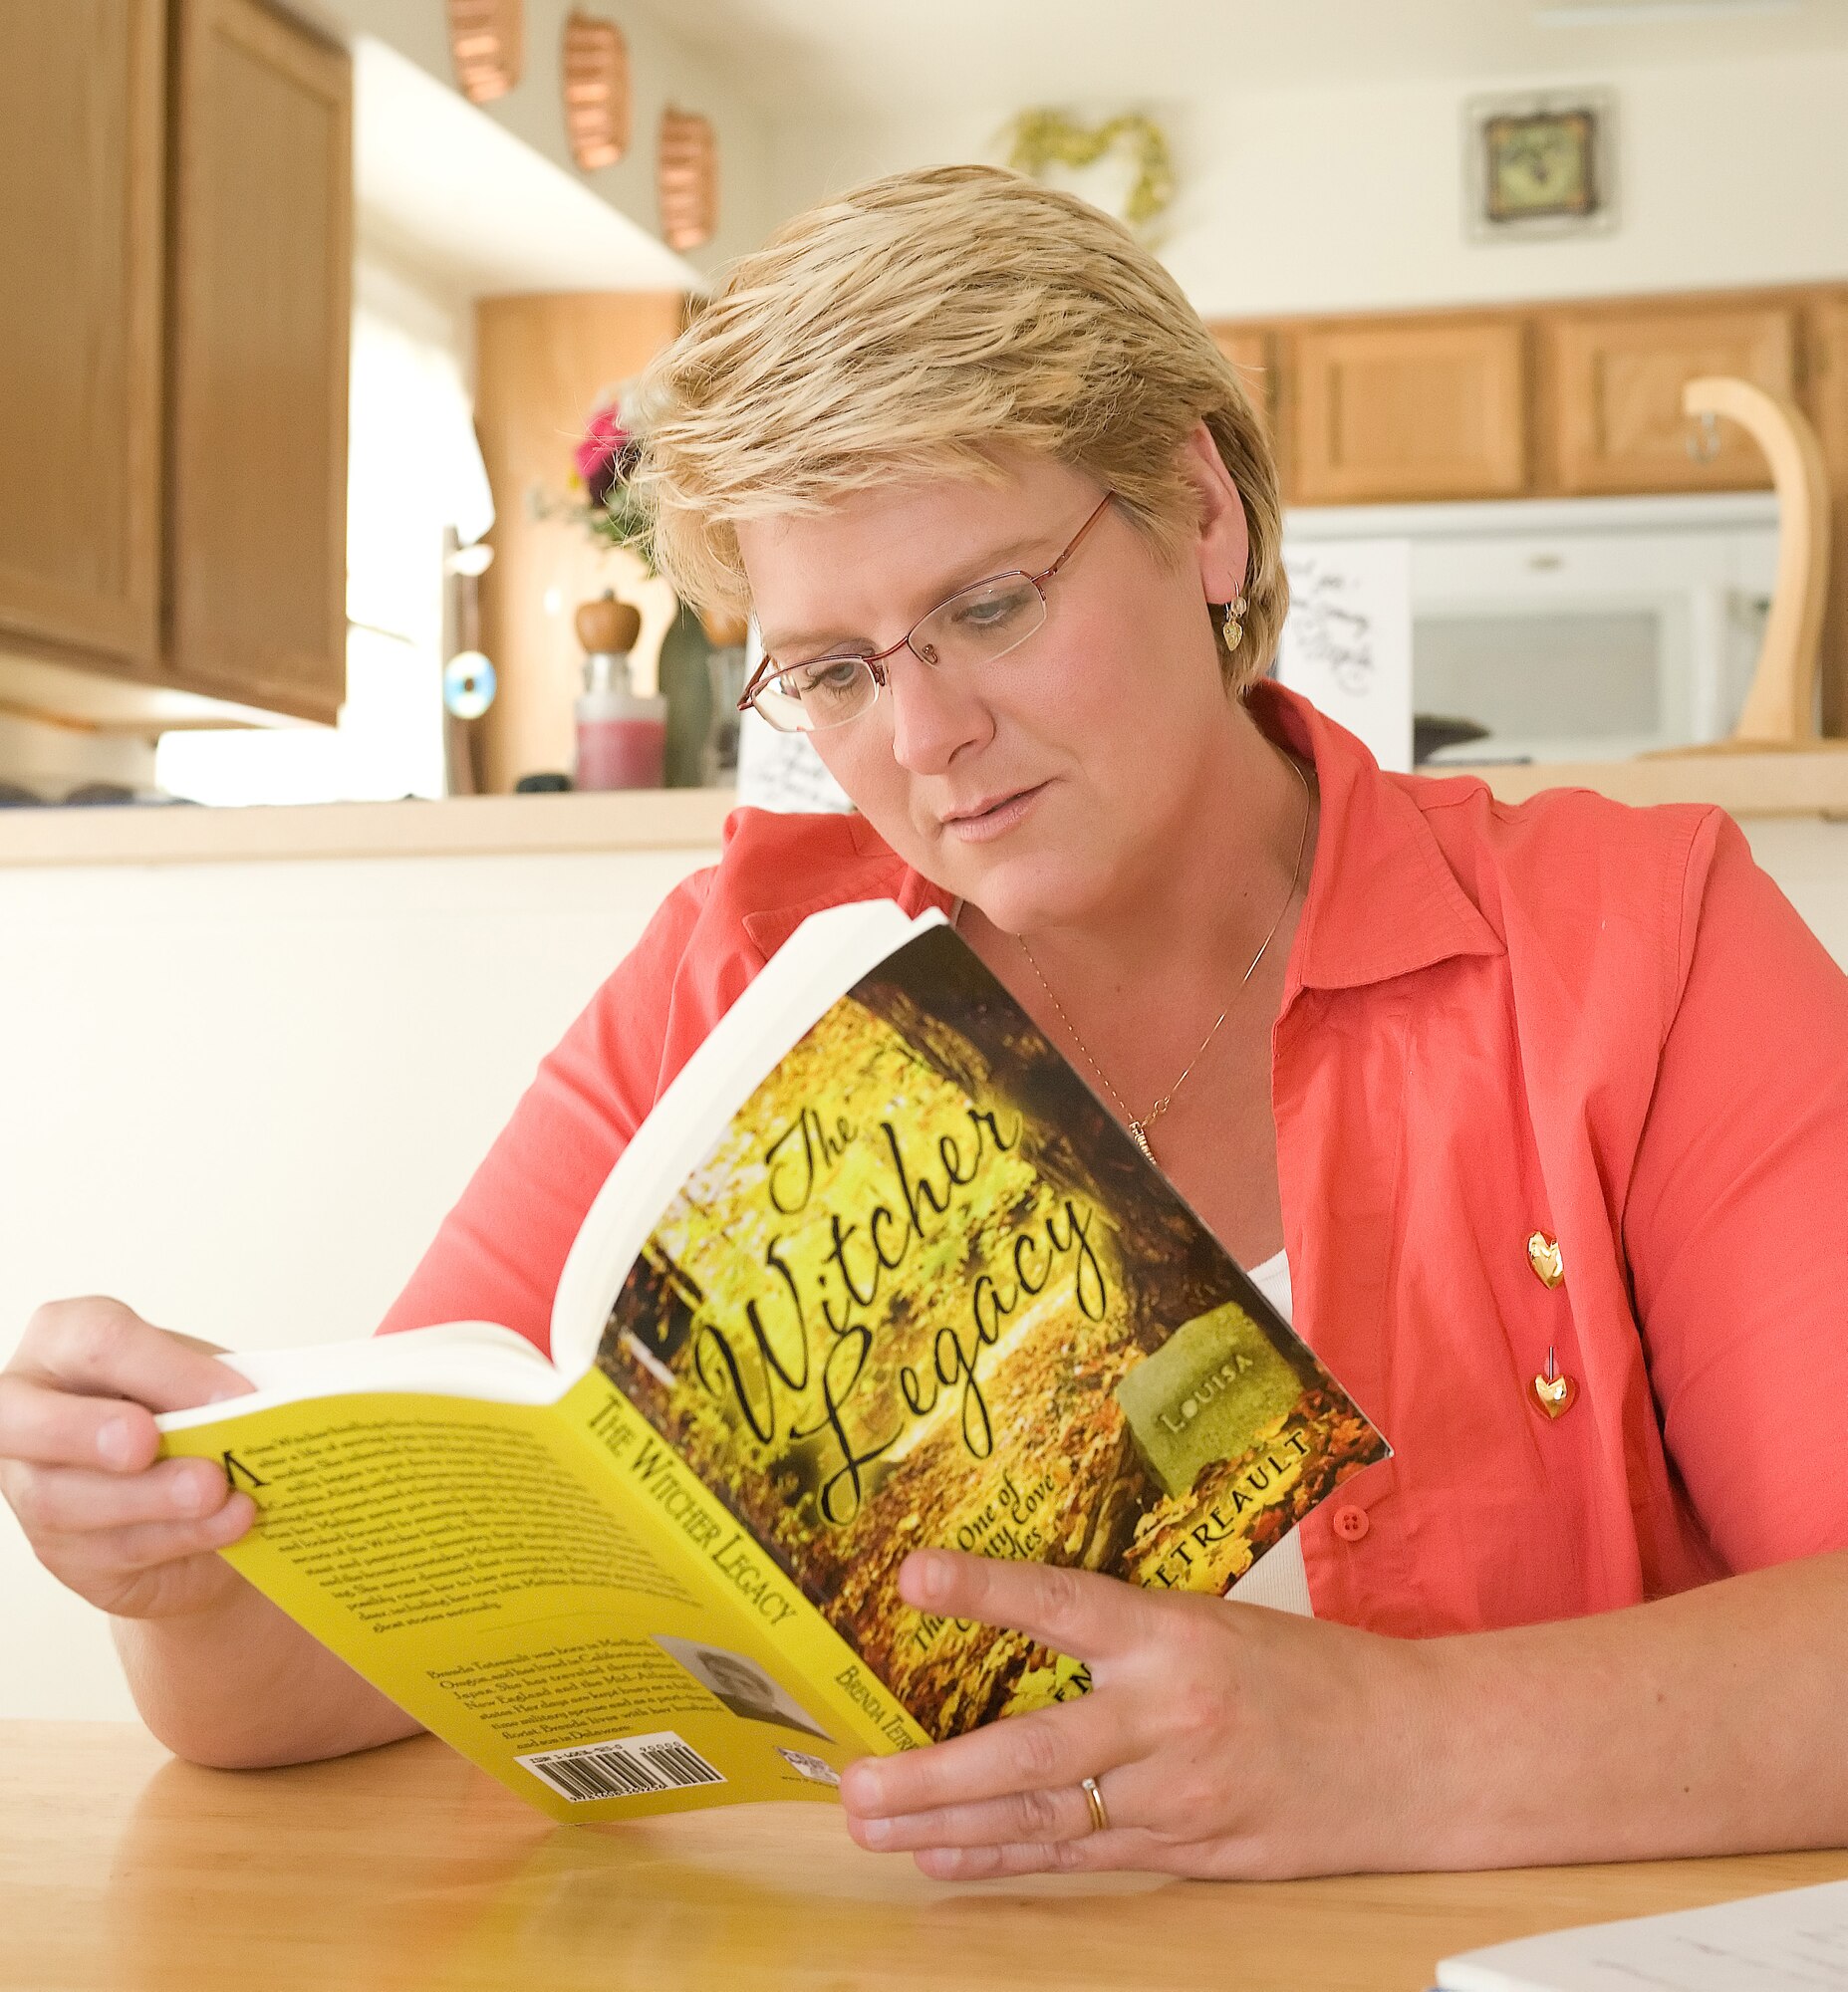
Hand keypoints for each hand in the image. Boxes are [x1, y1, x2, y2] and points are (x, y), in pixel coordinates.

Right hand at [1, 1297, 257, 1619]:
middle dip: (88, 1430)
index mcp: (66, 1340)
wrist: (200, 1487)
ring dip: (151, 1497)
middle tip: (149, 1442)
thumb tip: (281, 1399)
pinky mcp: (63, 1551)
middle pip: (23, 1419)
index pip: (94, 1340)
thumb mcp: (208, 1377)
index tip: (233, 1396)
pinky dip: (179, 1537)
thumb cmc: (196, 1408)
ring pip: (65, 1498)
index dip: (162, 1369)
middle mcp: (27, 1409)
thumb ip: (221, 1383)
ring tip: (218, 1491)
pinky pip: (111, 1548)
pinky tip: (230, 1524)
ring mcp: (31, 1486)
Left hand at [837, 1548, 1431, 1879]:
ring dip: (949, 1825)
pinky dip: (1006, 1858)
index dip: (987, 1590)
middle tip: (854, 1782)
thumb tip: (1020, 1621)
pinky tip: (942, 1857)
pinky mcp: (1188, 1853)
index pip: (1065, 1605)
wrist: (1417, 1754)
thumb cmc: (1310, 1673)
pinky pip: (1082, 1858)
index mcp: (1176, 1636)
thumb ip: (1125, 1635)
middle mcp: (1171, 1719)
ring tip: (870, 1826)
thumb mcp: (1216, 1622)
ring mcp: (1179, 1799)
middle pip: (1035, 1753)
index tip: (913, 1576)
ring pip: (1046, 1818)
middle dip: (935, 1773)